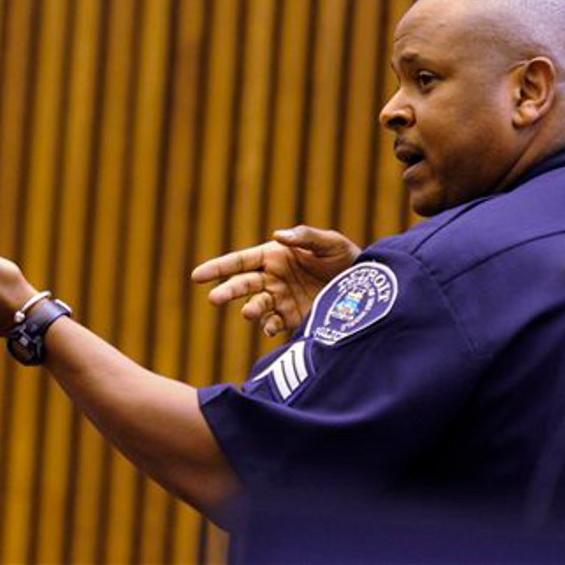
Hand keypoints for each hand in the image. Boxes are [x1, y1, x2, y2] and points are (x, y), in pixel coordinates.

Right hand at [191, 226, 360, 336]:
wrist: (368, 288)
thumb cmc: (346, 258)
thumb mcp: (329, 242)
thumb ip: (304, 237)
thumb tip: (277, 235)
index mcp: (274, 256)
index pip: (239, 262)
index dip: (217, 268)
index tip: (196, 277)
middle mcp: (272, 279)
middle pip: (242, 285)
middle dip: (227, 291)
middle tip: (214, 299)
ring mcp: (281, 300)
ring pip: (256, 306)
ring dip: (250, 309)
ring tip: (249, 312)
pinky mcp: (293, 319)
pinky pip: (274, 325)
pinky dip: (268, 328)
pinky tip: (269, 329)